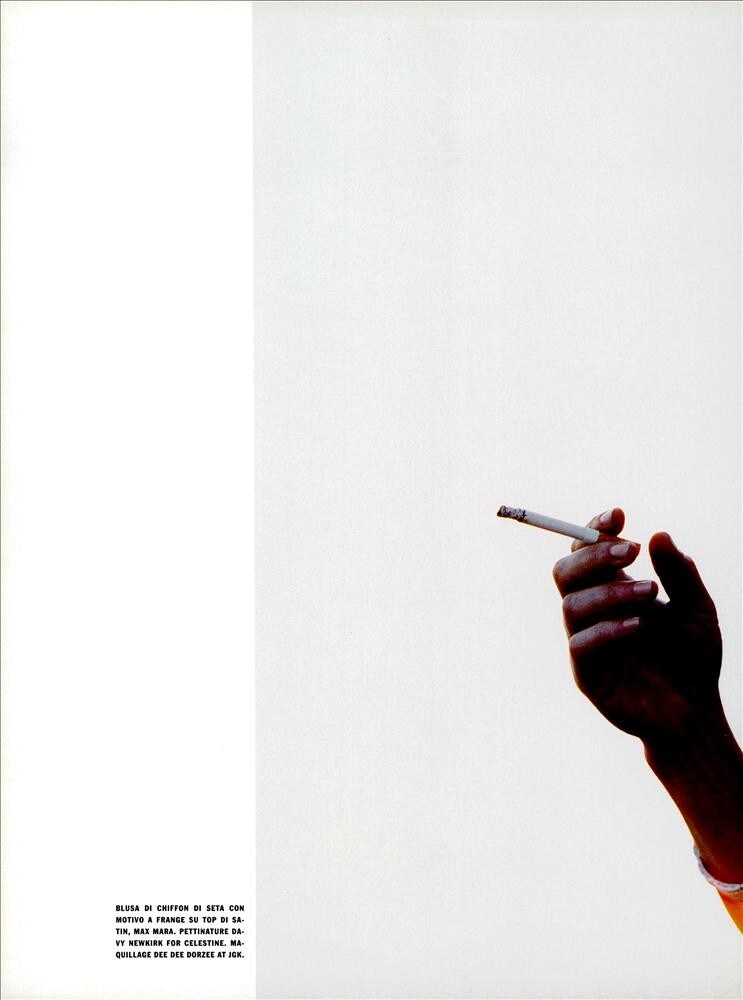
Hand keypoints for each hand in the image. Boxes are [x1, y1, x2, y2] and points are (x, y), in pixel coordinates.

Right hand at [552, 508, 722, 746]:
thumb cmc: (692, 658)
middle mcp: (590, 612)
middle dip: (593, 555)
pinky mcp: (587, 676)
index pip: (585, 551)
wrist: (697, 713)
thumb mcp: (698, 609)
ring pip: (571, 604)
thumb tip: (659, 535)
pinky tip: (640, 626)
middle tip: (632, 550)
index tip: (619, 515)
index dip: (593, 529)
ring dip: (609, 591)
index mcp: (610, 590)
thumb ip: (680, 574)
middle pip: (564, 571)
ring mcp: (585, 642)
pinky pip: (581, 645)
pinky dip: (608, 629)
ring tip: (650, 591)